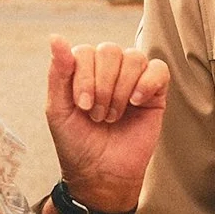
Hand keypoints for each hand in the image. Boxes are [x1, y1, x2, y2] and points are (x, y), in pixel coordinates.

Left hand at [45, 37, 168, 213]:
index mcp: (83, 70)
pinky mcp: (155, 94)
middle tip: (97, 115)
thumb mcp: (58, 109)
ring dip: (121, 90)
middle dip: (102, 86)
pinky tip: (136, 103)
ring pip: (133, 57)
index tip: (82, 106)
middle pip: (110, 51)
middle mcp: (108, 70)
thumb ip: (58, 72)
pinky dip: (147, 83)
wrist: (101, 175)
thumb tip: (55, 37)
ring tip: (113, 116)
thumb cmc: (77, 143)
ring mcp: (133, 80)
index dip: (84, 77)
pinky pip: (159, 69)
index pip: (86, 51)